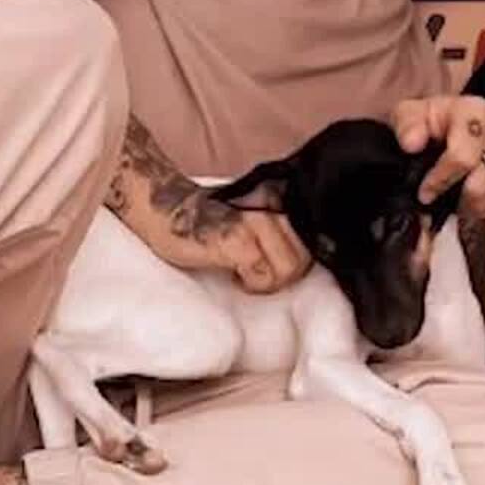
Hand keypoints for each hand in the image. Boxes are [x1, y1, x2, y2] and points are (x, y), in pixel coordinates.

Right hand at [149, 189, 312, 294]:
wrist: (165, 211)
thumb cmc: (210, 224)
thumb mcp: (257, 222)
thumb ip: (284, 232)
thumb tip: (313, 260)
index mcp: (283, 201)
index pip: (319, 241)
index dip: (296, 263)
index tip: (272, 264)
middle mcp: (275, 206)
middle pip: (305, 260)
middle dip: (281, 275)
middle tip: (253, 268)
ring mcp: (257, 222)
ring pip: (290, 270)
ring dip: (265, 281)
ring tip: (241, 268)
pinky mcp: (237, 239)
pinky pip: (262, 277)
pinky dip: (249, 283)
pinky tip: (230, 271)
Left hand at [392, 95, 484, 218]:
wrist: (447, 122)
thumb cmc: (428, 121)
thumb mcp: (407, 116)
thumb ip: (406, 126)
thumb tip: (412, 143)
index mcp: (471, 108)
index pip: (463, 156)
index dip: (442, 180)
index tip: (425, 194)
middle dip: (465, 197)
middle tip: (448, 208)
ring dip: (481, 202)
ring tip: (463, 208)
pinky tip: (481, 202)